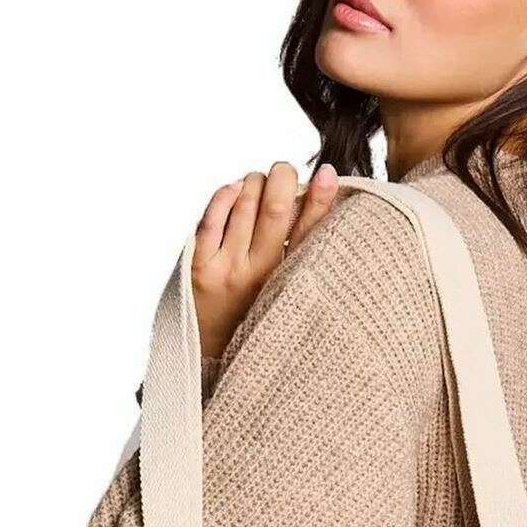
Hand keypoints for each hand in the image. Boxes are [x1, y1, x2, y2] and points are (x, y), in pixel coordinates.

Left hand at [192, 160, 338, 358]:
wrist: (213, 355)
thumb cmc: (255, 313)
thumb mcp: (287, 291)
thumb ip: (301, 253)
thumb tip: (318, 201)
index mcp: (289, 282)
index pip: (310, 232)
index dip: (321, 198)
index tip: (327, 173)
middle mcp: (258, 275)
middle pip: (275, 208)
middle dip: (282, 177)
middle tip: (284, 171)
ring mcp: (226, 270)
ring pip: (244, 204)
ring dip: (253, 183)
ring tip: (258, 184)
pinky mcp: (199, 267)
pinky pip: (212, 217)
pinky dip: (225, 195)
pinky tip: (234, 191)